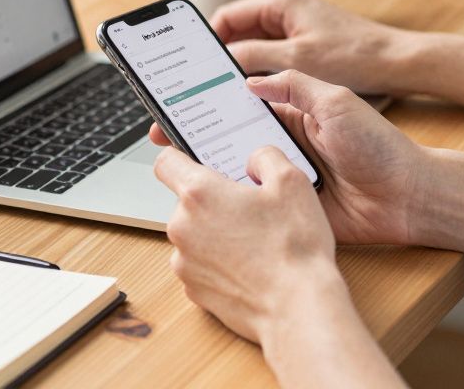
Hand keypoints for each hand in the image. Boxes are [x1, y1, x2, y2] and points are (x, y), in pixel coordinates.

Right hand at [150, 70, 428, 244]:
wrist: (407, 198)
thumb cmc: (380, 145)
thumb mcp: (336, 100)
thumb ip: (292, 85)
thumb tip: (249, 79)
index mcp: (293, 109)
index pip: (241, 98)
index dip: (211, 97)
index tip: (179, 95)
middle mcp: (284, 140)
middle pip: (229, 134)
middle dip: (196, 131)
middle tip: (162, 132)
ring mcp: (283, 174)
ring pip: (235, 167)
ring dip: (209, 165)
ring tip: (177, 161)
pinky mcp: (286, 205)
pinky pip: (252, 200)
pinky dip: (231, 198)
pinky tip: (208, 194)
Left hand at [154, 144, 343, 343]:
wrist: (297, 307)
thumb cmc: (294, 247)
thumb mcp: (291, 182)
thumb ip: (266, 157)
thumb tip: (255, 158)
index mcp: (199, 193)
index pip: (166, 162)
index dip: (180, 156)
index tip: (196, 161)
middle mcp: (182, 227)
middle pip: (186, 202)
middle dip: (213, 201)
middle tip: (249, 208)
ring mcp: (184, 262)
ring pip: (194, 235)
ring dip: (215, 233)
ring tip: (254, 242)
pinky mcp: (193, 291)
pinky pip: (200, 265)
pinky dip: (218, 263)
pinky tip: (249, 266)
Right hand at [210, 0, 410, 94]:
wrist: (395, 63)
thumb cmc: (356, 54)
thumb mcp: (298, 58)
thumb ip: (256, 57)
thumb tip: (223, 64)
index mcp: (279, 2)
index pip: (226, 16)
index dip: (207, 41)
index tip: (192, 66)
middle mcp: (283, 10)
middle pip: (236, 33)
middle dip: (220, 57)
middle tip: (202, 84)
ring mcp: (293, 28)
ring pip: (252, 48)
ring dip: (241, 68)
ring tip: (223, 93)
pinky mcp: (303, 46)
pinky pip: (270, 58)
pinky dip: (259, 74)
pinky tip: (253, 96)